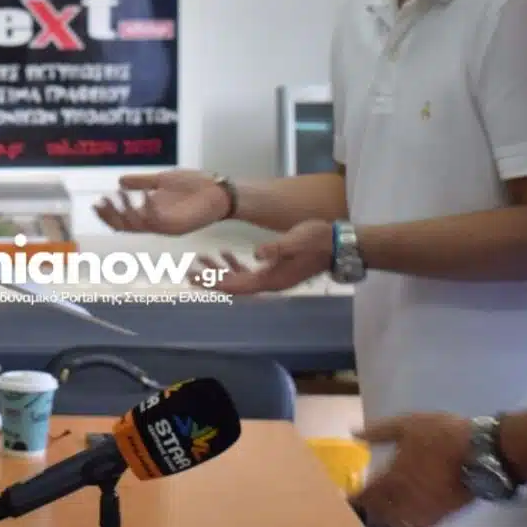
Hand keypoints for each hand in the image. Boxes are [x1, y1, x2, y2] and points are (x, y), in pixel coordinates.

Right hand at [92, 169, 229, 234]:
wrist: (220, 190)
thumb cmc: (194, 185)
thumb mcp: (162, 180)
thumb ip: (142, 182)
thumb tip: (119, 181)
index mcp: (150, 213)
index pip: (123, 219)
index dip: (108, 213)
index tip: (96, 201)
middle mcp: (154, 223)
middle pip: (124, 226)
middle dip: (110, 216)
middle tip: (100, 202)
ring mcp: (164, 226)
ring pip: (136, 225)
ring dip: (124, 211)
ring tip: (117, 195)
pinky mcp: (176, 225)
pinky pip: (155, 220)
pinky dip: (146, 208)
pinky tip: (143, 194)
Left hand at [190, 219, 332, 293]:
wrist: (338, 244)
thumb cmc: (318, 240)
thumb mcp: (297, 240)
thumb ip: (277, 248)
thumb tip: (257, 254)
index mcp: (272, 280)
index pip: (236, 285)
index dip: (214, 283)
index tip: (195, 280)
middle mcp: (269, 283)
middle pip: (233, 285)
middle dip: (210, 279)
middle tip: (188, 272)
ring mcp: (272, 277)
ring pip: (238, 278)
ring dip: (219, 270)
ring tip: (200, 260)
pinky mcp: (276, 268)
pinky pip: (248, 271)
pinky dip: (234, 264)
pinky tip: (224, 254)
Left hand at [352, 413, 475, 526]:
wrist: (482, 452)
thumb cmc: (440, 434)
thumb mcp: (406, 424)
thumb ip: (379, 431)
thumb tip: (353, 432)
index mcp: (394, 477)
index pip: (369, 494)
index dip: (357, 497)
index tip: (348, 497)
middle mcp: (406, 499)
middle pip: (382, 513)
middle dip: (371, 510)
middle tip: (365, 505)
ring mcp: (426, 509)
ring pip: (401, 523)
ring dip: (388, 519)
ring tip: (383, 513)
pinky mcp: (445, 514)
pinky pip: (421, 525)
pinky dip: (410, 523)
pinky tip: (409, 516)